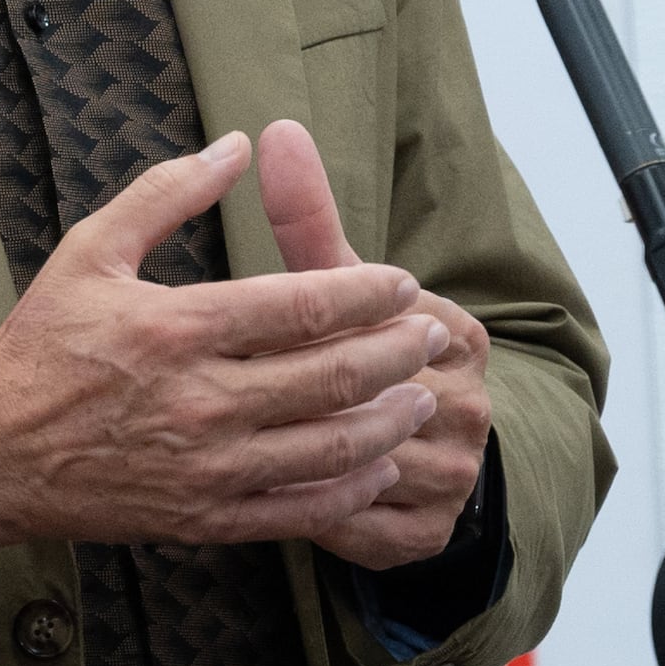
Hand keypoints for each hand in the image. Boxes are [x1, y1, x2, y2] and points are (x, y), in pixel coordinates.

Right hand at [0, 124, 447, 559]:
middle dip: (400, 352)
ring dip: (391, 420)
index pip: (306, 305)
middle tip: (429, 336)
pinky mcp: (205, 516)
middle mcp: (201, 399)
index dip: (370, 292)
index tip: (401, 284)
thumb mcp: (87, 252)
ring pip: (335, 447)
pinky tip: (375, 464)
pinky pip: (304, 509)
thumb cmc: (36, 348)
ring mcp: (207, 466)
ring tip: (418, 398)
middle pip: (337, 375)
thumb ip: (165, 194)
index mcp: (177, 327)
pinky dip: (353, 487)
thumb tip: (237, 146)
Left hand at [251, 117, 490, 568]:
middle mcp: (464, 407)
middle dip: (277, 391)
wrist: (428, 443)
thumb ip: (309, 216)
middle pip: (357, 396)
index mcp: (454, 336)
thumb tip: (276, 130)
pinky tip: (248, 490)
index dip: (290, 331)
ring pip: (351, 465)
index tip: (220, 332)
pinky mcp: (422, 535)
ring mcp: (451, 475)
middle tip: (199, 384)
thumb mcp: (344, 279)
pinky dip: (301, 510)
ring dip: (282, 455)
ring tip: (214, 435)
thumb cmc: (362, 345)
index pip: (364, 329)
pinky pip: (352, 525)